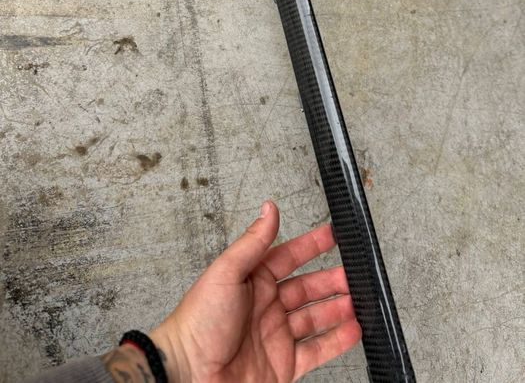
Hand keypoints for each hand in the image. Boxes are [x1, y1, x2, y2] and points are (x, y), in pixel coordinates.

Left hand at [150, 201, 360, 381]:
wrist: (188, 375)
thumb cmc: (197, 323)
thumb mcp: (226, 273)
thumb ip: (253, 242)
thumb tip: (268, 209)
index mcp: (252, 281)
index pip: (288, 256)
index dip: (311, 245)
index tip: (332, 234)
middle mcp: (266, 306)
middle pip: (307, 287)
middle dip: (332, 279)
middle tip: (354, 273)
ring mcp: (276, 335)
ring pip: (316, 316)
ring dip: (338, 307)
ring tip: (359, 299)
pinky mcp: (283, 364)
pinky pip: (317, 350)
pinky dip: (337, 340)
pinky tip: (353, 330)